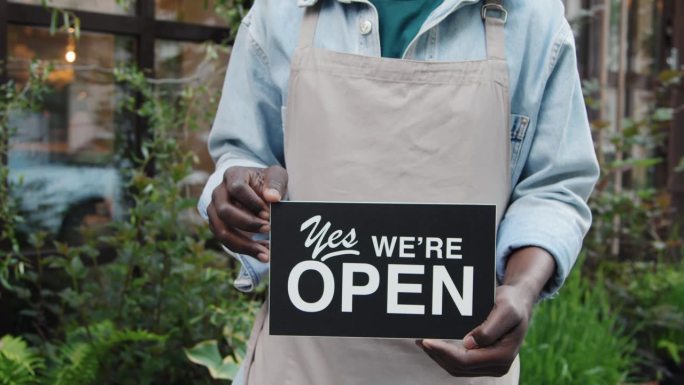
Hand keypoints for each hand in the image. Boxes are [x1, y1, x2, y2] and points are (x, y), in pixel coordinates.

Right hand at [207, 165, 287, 261]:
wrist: (257, 189)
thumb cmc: (266, 182)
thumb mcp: (276, 176)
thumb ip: (276, 183)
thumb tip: (273, 197)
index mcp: (232, 175)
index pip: (237, 188)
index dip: (252, 202)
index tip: (268, 214)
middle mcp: (219, 192)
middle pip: (224, 211)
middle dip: (247, 223)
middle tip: (268, 229)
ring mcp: (215, 210)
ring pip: (221, 230)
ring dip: (244, 244)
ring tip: (265, 252)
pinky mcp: (218, 226)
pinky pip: (226, 242)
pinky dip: (244, 250)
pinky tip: (262, 253)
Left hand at [418, 284, 533, 376]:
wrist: (519, 304)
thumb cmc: (512, 304)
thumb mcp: (505, 310)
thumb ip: (489, 329)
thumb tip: (468, 344)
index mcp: (502, 356)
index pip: (466, 360)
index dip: (443, 352)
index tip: (426, 341)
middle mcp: (497, 366)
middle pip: (458, 367)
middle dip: (437, 355)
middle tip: (420, 340)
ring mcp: (491, 366)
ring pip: (457, 368)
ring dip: (438, 357)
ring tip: (422, 342)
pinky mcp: (484, 362)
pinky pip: (460, 364)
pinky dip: (444, 356)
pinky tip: (434, 345)